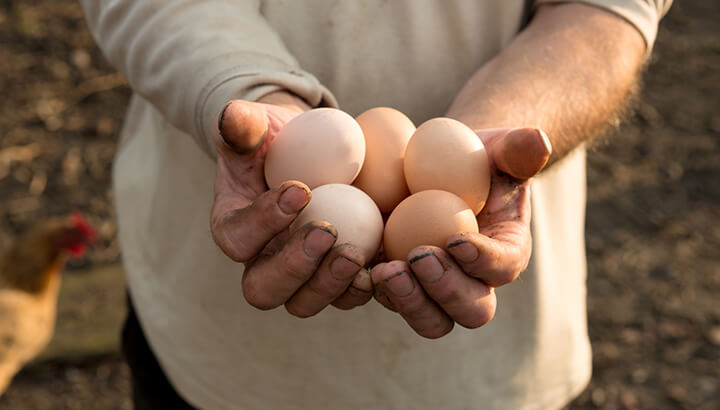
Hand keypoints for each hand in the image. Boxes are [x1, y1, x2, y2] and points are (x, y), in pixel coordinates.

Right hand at [210, 92, 372, 316]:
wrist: (313, 153)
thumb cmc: (277, 139)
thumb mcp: (255, 125)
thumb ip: (241, 125)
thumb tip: (233, 118)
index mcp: (234, 228)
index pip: (237, 237)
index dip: (263, 221)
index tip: (299, 190)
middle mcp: (262, 262)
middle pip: (264, 289)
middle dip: (294, 267)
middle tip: (326, 232)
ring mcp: (302, 276)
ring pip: (305, 302)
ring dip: (330, 284)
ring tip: (356, 254)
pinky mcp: (338, 277)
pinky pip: (347, 295)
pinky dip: (367, 286)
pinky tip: (386, 263)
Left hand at [371, 127, 551, 337]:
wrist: (439, 168)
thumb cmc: (477, 157)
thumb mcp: (500, 147)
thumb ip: (519, 147)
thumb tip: (537, 142)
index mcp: (506, 251)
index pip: (504, 266)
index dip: (484, 260)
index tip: (456, 239)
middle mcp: (473, 281)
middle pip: (470, 309)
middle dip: (445, 290)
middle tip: (418, 256)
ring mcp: (433, 288)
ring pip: (429, 318)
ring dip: (407, 300)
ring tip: (384, 269)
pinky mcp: (399, 284)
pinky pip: (386, 300)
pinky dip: (370, 290)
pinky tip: (353, 264)